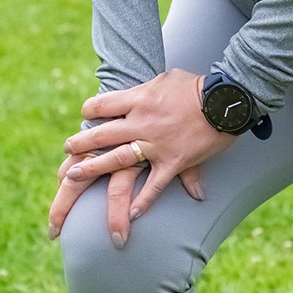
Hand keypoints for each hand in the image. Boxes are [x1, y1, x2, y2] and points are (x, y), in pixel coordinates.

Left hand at [48, 71, 234, 242]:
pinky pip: (154, 186)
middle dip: (80, 143)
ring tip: (72, 176)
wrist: (226, 100)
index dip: (91, 109)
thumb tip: (141, 88)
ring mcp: (155, 144)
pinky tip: (131, 214)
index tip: (85, 113)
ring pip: (117, 159)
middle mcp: (141, 122)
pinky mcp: (173, 161)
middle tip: (67, 150)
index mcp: (139, 98)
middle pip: (102, 134)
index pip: (103, 104)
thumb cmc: (198, 85)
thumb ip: (149, 86)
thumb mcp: (168, 78)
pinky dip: (143, 201)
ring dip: (93, 168)